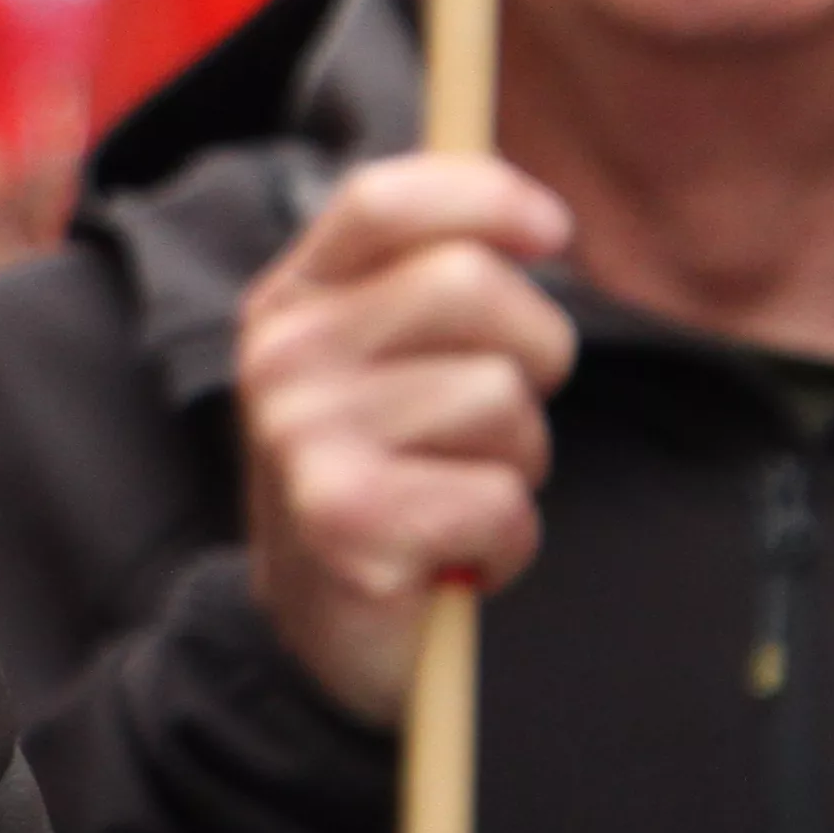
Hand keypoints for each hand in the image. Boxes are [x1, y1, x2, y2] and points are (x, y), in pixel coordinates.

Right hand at [233, 152, 578, 725]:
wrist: (321, 635)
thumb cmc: (385, 480)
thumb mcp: (379, 362)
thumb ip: (428, 274)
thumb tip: (530, 209)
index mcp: (293, 300)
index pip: (386, 199)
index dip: (485, 197)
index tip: (550, 231)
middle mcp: (283, 357)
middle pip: (469, 284)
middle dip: (529, 353)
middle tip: (492, 420)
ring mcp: (304, 437)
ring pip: (500, 397)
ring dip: (516, 461)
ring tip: (458, 494)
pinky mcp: (345, 520)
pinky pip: (501, 496)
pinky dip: (506, 540)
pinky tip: (455, 554)